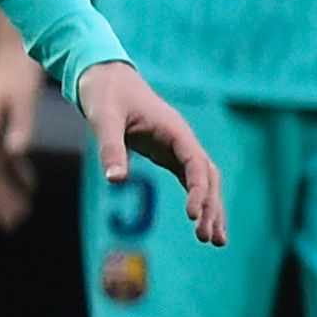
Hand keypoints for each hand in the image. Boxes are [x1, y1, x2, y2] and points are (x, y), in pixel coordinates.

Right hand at [0, 39, 46, 231]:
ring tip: (20, 214)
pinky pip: (7, 157)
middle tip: (11, 224)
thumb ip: (20, 125)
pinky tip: (30, 186)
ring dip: (6, 190)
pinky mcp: (5, 122)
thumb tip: (16, 152)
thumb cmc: (21, 70)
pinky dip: (16, 174)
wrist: (18, 43)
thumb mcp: (23, 98)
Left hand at [72, 61, 225, 245]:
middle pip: (208, 177)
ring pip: (204, 180)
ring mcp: (177, 146)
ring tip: (214, 240)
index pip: (196, 164)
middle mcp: (182, 139)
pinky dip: (197, 199)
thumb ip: (110, 148)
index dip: (198, 190)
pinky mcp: (167, 152)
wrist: (103, 75)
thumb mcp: (103, 118)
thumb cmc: (104, 94)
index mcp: (174, 129)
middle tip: (209, 239)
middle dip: (211, 207)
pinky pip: (189, 178)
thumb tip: (115, 180)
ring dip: (210, 208)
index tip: (191, 215)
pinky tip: (198, 221)